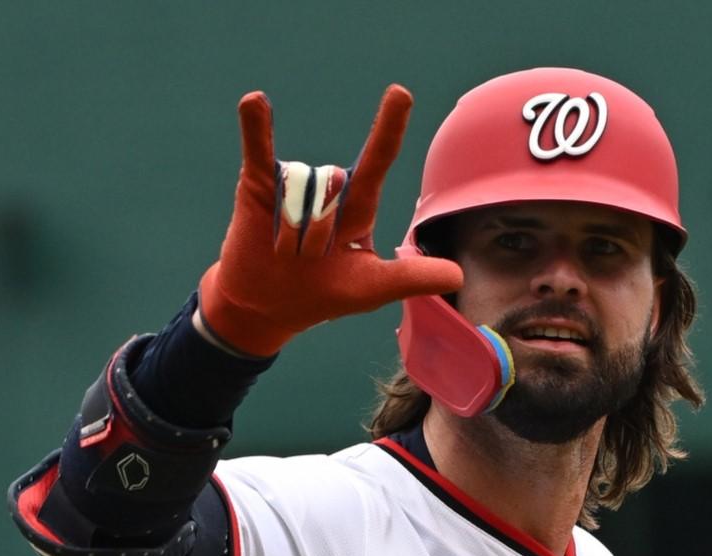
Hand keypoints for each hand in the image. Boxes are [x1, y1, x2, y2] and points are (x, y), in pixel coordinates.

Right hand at [195, 85, 463, 356]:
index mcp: (359, 205)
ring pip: (298, 187)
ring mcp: (293, 181)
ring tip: (284, 249)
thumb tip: (458, 276)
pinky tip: (254, 102)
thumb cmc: (322, 295)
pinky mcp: (258, 182)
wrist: (266, 306)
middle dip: (316, 232)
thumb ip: (411, 277)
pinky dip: (255, 127)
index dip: (389, 129)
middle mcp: (329, 187)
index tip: (400, 94)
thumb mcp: (370, 289)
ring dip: (290, 229)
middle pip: (331, 187)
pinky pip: (258, 149)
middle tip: (307, 260)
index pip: (377, 160)